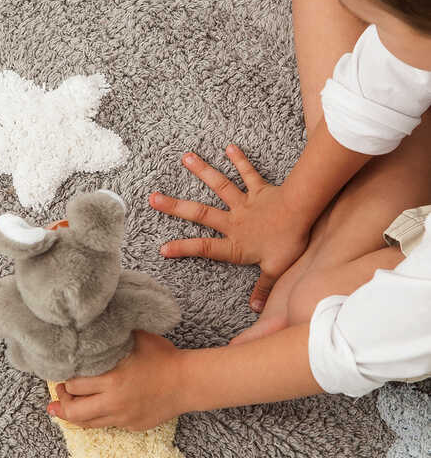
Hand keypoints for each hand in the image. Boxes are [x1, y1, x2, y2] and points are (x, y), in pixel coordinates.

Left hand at [47, 331, 187, 430]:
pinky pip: (106, 424)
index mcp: (112, 379)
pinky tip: (94, 408)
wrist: (188, 382)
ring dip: (74, 414)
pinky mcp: (131, 426)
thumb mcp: (138, 337)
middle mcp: (114, 402)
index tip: (60, 376)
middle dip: (62, 402)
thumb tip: (95, 319)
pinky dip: (96, 418)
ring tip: (65, 406)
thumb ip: (115, 331)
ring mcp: (123, 417)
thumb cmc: (163, 357)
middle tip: (60, 393)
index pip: (74, 386)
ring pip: (88, 424)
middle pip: (74, 411)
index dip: (63, 381)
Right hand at [150, 146, 310, 311]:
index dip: (183, 249)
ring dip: (202, 171)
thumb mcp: (275, 270)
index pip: (204, 248)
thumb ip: (264, 288)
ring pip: (220, 186)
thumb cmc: (288, 242)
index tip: (162, 249)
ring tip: (185, 158)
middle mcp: (234, 221)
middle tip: (154, 198)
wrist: (302, 212)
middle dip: (176, 206)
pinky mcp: (259, 189)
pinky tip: (229, 147)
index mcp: (236, 243)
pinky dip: (239, 160)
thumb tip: (257, 310)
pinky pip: (248, 173)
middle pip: (201, 213)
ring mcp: (245, 203)